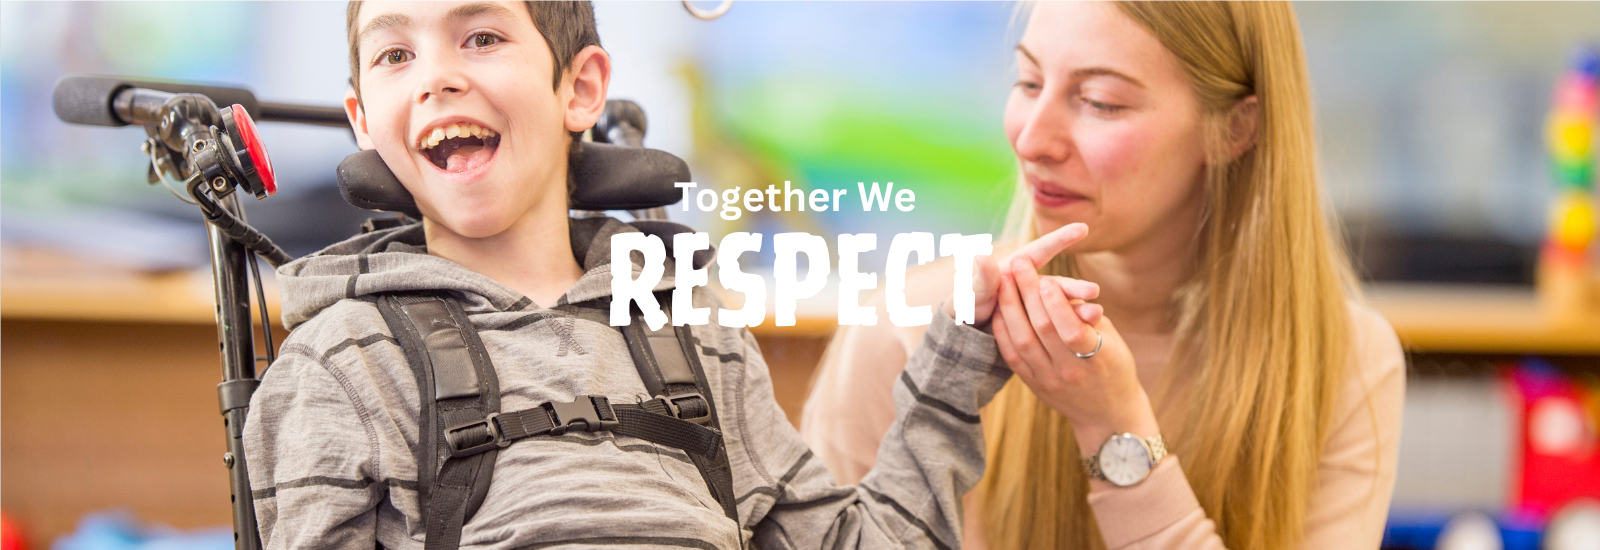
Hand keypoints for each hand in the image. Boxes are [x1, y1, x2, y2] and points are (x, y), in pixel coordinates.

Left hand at [943, 223, 1102, 325]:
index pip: (1039, 251)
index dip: (1059, 239)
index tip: (1082, 228)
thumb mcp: (971, 294)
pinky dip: (1072, 327)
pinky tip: (1089, 330)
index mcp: (1014, 270)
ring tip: (1096, 316)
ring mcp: (1037, 305)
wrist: (965, 336)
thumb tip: (982, 256)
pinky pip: (1058, 325)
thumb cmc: (965, 308)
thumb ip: (982, 279)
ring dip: (1078, 310)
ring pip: (1061, 306)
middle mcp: (1029, 286)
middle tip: (1093, 291)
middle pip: (1055, 284)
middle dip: (1075, 287)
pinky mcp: (1041, 324)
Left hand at [991, 253, 1158, 458]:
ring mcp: (1049, 380)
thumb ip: (1088, 315)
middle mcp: (1069, 371)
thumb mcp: (1112, 339)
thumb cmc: (1114, 367)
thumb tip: (1065, 288)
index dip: (1056, 303)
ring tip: (1003, 280)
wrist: (1108, 416)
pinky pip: (1012, 356)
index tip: (1046, 278)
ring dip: (1010, 307)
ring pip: (1023, 341)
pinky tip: (998, 309)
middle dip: (1027, 293)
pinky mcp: (1034, 385)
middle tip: (1017, 263)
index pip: (1070, 328)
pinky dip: (1003, 331)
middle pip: (1042, 329)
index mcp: (1096, 358)